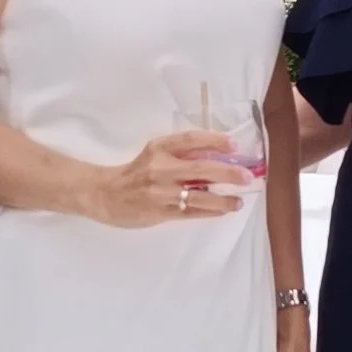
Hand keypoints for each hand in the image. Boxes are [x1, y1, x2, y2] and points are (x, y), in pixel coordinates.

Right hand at [91, 127, 251, 228]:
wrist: (104, 194)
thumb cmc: (134, 173)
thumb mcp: (154, 154)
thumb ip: (180, 154)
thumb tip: (217, 156)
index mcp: (159, 148)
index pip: (191, 139)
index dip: (215, 140)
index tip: (235, 144)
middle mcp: (160, 168)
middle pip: (201, 168)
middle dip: (228, 172)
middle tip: (247, 176)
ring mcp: (161, 192)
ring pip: (199, 195)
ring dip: (223, 199)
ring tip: (238, 201)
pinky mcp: (160, 212)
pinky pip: (190, 212)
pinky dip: (209, 211)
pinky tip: (222, 211)